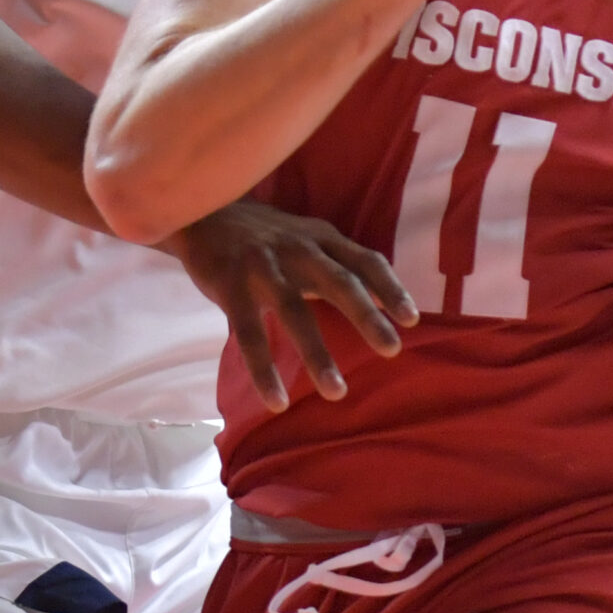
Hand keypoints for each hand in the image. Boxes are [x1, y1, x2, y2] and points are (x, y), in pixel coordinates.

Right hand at [166, 201, 417, 412]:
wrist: (200, 211)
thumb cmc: (265, 234)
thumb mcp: (308, 237)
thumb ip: (342, 263)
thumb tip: (385, 296)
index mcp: (321, 238)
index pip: (365, 260)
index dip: (390, 287)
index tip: (412, 318)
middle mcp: (297, 248)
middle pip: (339, 282)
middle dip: (367, 316)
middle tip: (392, 349)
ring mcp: (262, 266)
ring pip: (294, 312)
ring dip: (317, 354)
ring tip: (337, 392)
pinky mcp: (229, 286)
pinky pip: (248, 334)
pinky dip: (263, 370)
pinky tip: (276, 401)